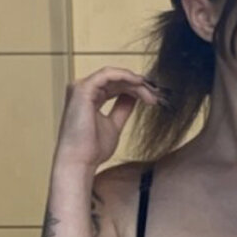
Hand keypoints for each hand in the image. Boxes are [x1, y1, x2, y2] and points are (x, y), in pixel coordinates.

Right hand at [54, 67, 169, 170]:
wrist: (80, 161)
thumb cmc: (92, 149)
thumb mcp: (114, 125)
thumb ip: (122, 109)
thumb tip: (134, 97)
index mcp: (89, 98)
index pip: (115, 86)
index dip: (135, 89)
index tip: (153, 98)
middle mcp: (84, 90)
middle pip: (116, 80)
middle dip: (139, 86)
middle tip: (156, 95)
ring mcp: (81, 88)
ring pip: (114, 76)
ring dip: (135, 82)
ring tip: (151, 93)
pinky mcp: (83, 89)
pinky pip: (107, 75)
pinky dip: (125, 76)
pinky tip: (139, 83)